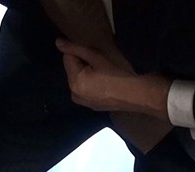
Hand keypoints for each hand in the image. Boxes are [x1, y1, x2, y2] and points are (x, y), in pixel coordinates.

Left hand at [56, 38, 170, 120]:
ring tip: (104, 73)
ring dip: (87, 73)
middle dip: (83, 64)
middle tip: (101, 63)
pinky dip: (91, 84)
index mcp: (74, 82)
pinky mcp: (91, 106)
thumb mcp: (97, 58)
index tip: (94, 53)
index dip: (79, 53)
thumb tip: (58, 42)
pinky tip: (105, 83)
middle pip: (72, 70)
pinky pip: (86, 90)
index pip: (67, 59)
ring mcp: (82, 102)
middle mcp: (74, 94)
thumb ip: (76, 49)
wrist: (137, 95)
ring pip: (79, 80)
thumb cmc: (118, 74)